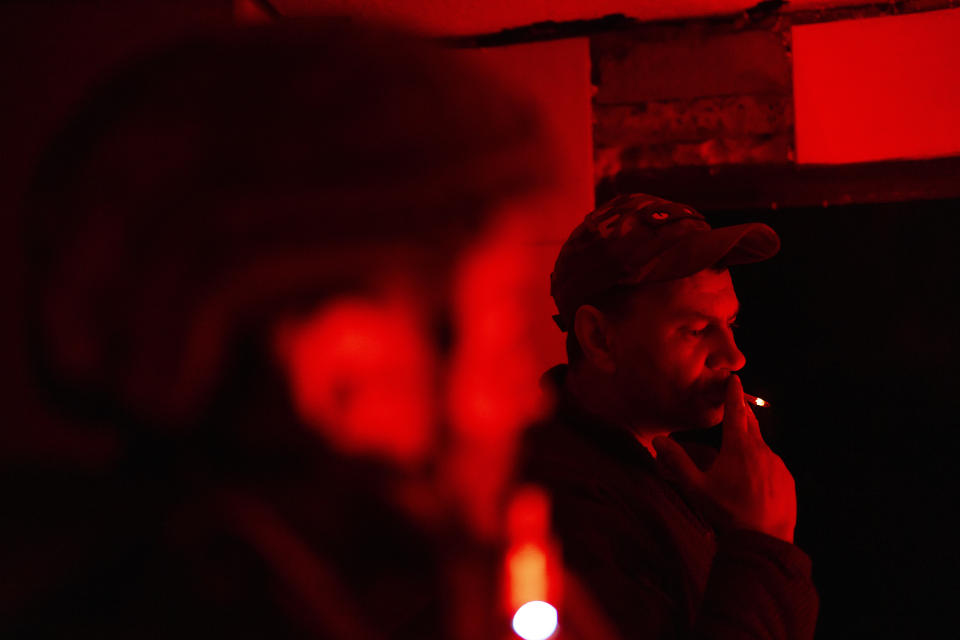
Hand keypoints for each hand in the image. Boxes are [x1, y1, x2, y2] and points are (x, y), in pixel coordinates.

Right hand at [652, 375, 796, 542]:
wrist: (764, 541)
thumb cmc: (727, 512)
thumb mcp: (696, 487)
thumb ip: (677, 461)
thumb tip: (657, 440)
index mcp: (738, 447)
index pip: (735, 411)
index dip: (733, 393)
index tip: (734, 378)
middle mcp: (761, 450)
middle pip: (750, 423)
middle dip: (741, 413)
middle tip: (734, 406)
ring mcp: (777, 464)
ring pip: (761, 447)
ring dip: (749, 446)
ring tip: (737, 462)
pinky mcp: (787, 479)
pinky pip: (772, 465)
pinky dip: (761, 466)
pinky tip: (752, 484)